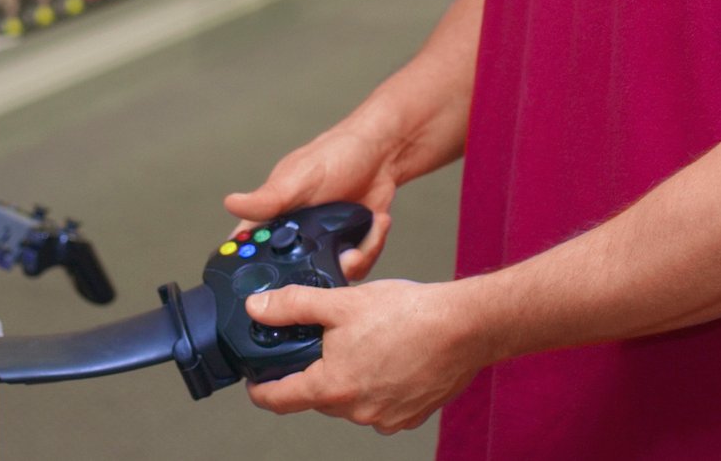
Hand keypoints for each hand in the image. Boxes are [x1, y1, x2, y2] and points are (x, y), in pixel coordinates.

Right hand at [224, 126, 398, 278]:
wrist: (381, 156)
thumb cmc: (334, 156)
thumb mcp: (297, 178)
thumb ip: (268, 198)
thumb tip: (231, 203)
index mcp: (273, 220)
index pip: (250, 253)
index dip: (251, 274)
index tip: (268, 286)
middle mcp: (295, 238)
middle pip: (292, 277)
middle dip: (314, 275)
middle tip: (334, 255)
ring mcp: (324, 247)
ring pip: (328, 278)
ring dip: (350, 259)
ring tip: (362, 230)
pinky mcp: (350, 252)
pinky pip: (357, 269)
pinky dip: (370, 249)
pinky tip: (375, 224)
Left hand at [244, 279, 482, 433]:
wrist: (464, 326)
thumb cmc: (408, 315)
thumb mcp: (340, 301)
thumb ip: (293, 306)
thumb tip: (259, 308)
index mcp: (333, 387)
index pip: (279, 400)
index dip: (261, 389)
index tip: (256, 381)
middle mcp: (357, 411)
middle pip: (317, 396)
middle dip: (314, 370)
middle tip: (323, 339)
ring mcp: (385, 418)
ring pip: (350, 399)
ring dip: (349, 376)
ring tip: (366, 341)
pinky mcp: (410, 416)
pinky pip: (380, 403)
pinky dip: (378, 384)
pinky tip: (390, 356)